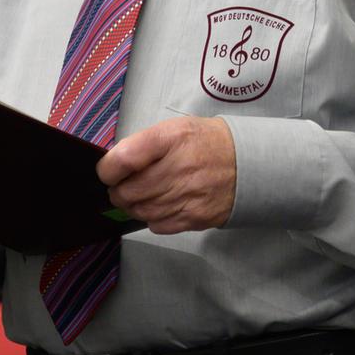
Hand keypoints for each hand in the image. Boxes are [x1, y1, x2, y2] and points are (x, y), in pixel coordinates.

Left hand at [98, 116, 235, 233]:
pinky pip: (158, 225)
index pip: (123, 159)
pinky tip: (161, 205)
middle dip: (119, 191)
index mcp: (170, 139)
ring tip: (142, 196)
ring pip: (140, 211)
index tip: (108, 172)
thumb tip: (113, 167)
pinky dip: (152, 218)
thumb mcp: (174, 128)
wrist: (247, 162)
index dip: (107, 169)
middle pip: (128, 191)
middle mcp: (178, 167)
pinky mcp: (194, 217)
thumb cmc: (205, 143)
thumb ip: (142, 145)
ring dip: (134, 206)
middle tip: (123, 187)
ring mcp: (187, 195)